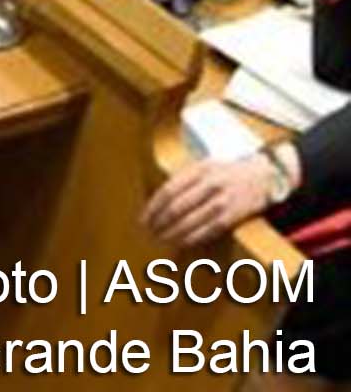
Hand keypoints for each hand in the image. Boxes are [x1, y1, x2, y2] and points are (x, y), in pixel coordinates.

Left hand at [144, 154, 283, 246]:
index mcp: (198, 169)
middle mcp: (209, 184)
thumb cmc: (227, 172)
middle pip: (177, 207)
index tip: (144, 218)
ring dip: (174, 232)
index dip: (153, 207)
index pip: (168, 190)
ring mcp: (223, 200)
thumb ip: (183, 180)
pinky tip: (182, 242)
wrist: (264, 175)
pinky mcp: (234, 214)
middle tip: (149, 231)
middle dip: (160, 222)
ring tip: (162, 238)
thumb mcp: (203, 166)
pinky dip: (193, 237)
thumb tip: (158, 201)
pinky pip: (209, 229)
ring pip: (192, 220)